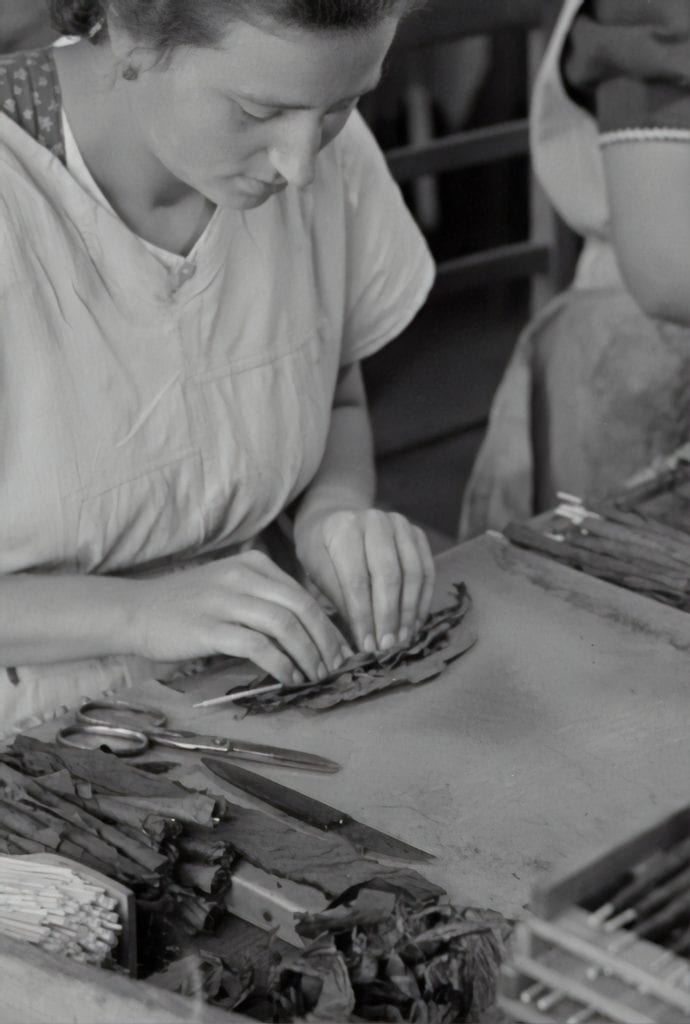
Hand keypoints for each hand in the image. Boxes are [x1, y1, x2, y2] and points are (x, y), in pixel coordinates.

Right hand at [131, 550, 349, 685]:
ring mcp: (226, 600)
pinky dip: (281, 664)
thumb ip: (265, 598)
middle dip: (325, 642)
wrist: (137, 611)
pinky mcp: (211, 628)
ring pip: (285, 627)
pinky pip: (259, 647)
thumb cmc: (187, 605)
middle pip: (302, 608)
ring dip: (307, 656)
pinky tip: (288, 678)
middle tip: (335, 667)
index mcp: (254, 563)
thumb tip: (310, 630)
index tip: (340, 650)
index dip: (328, 625)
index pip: (303, 594)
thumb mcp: (231, 587)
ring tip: (314, 676)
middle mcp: (243, 576)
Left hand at [295, 509, 434, 652]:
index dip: (364, 616)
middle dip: (389, 617)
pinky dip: (423, 600)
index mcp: (344, 528)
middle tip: (387, 648)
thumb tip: (365, 641)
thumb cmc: (322, 553)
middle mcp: (375, 521)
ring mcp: (400, 524)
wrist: (334, 521)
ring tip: (403, 640)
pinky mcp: (417, 533)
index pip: (357, 579)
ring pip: (414, 573)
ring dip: (410, 612)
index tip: (367, 646)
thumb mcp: (319, 573)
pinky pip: (427, 570)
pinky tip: (415, 624)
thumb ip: (341, 600)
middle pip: (389, 575)